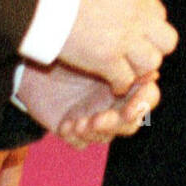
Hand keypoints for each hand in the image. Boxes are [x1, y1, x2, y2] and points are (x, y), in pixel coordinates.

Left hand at [17, 59, 159, 148]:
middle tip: (99, 119)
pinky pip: (82, 142)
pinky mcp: (74, 127)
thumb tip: (153, 72)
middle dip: (117, 124)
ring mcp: (95, 114)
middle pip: (131, 122)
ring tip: (79, 123)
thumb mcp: (97, 50)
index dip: (142, 104)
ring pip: (107, 136)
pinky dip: (76, 137)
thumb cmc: (70, 43)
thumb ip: (123, 63)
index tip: (129, 108)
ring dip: (95, 131)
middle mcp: (114, 100)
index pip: (147, 97)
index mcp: (126, 78)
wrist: (32, 55)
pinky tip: (66, 125)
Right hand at [59, 0, 177, 94]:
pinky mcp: (106, 59)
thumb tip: (119, 1)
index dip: (148, 28)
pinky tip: (111, 83)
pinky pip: (126, 80)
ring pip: (151, 63)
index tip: (135, 34)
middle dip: (154, 50)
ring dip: (138, 69)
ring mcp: (124, 37)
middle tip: (135, 54)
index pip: (159, 15)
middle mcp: (137, 14)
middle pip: (167, 41)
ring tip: (125, 70)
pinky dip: (119, 85)